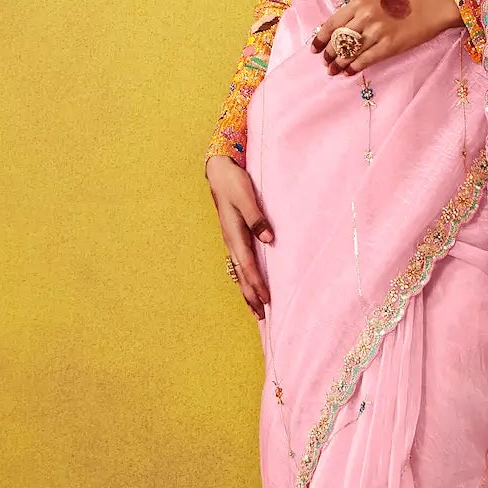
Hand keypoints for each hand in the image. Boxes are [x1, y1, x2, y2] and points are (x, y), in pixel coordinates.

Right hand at [205, 153, 272, 319]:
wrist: (219, 171)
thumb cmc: (234, 183)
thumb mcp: (246, 197)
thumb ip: (257, 218)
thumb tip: (268, 239)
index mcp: (234, 235)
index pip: (247, 265)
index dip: (257, 283)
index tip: (267, 300)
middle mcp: (231, 241)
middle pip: (240, 275)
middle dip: (250, 295)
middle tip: (261, 315)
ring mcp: (230, 240)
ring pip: (237, 271)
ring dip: (246, 290)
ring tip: (254, 307)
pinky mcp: (232, 235)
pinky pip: (237, 263)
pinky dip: (243, 277)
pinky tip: (246, 282)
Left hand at [311, 0, 462, 74]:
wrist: (429, 7)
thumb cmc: (402, 4)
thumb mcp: (374, 1)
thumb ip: (356, 13)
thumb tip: (337, 32)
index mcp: (359, 3)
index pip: (332, 24)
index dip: (320, 39)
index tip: (315, 49)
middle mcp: (365, 16)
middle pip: (339, 40)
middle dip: (330, 54)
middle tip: (326, 62)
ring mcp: (377, 31)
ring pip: (350, 52)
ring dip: (339, 64)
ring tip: (334, 71)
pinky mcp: (389, 45)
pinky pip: (365, 60)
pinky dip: (354, 68)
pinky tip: (349, 72)